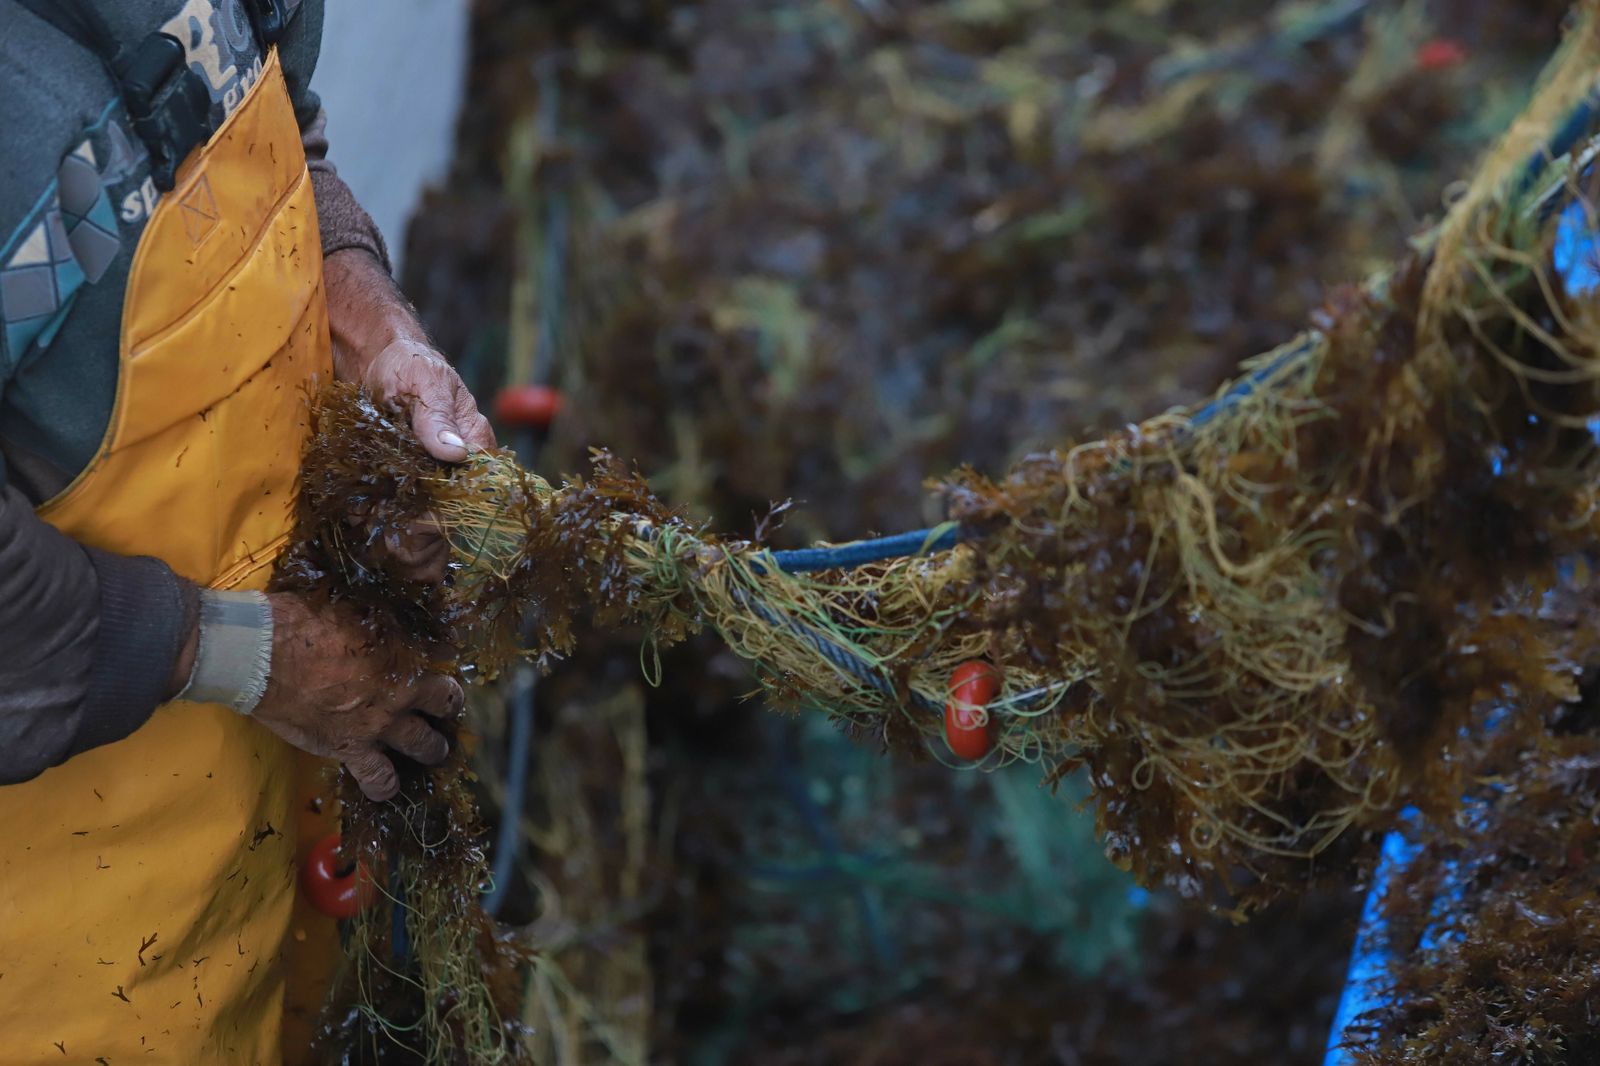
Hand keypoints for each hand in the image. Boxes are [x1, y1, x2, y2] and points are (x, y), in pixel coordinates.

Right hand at [253, 592, 460, 799]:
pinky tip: (387, 788)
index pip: (443, 658)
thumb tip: (393, 613)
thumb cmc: (303, 621)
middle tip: (444, 710)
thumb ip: (381, 617)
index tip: (440, 665)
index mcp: (404, 652)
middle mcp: (401, 691)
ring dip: (432, 748)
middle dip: (447, 708)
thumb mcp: (354, 604)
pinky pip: (377, 777)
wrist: (263, 654)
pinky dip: (384, 785)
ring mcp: (379, 724)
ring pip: (423, 744)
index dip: (443, 662)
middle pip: (445, 704)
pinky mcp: (350, 748)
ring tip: (434, 751)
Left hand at [322, 248, 493, 578]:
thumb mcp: (424, 383)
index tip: (428, 518)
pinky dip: (386, 507)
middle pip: (453, 502)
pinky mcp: (407, 476)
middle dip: (426, 517)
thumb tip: (456, 454)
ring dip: (403, 515)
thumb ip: (437, 419)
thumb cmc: (409, 365)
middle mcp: (459, 462)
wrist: (377, 360)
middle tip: (396, 524)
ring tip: (378, 519)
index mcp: (475, 441)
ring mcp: (433, 471)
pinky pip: (403, 500)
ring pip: (427, 506)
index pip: (479, 485)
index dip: (458, 505)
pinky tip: (369, 511)